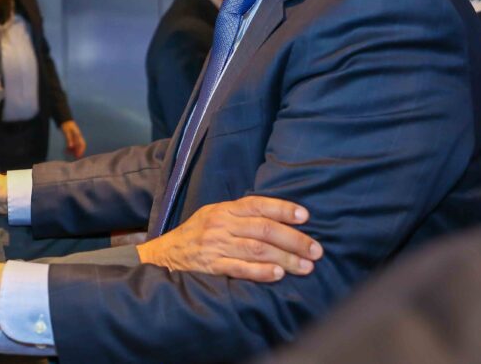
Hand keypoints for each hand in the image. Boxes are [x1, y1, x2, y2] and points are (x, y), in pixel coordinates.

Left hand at [60, 120, 85, 158]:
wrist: (65, 120)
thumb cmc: (66, 125)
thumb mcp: (67, 132)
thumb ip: (69, 139)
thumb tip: (71, 147)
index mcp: (78, 135)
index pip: (82, 144)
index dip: (81, 150)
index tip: (78, 156)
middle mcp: (78, 136)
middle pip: (80, 146)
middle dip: (78, 151)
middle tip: (75, 157)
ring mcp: (76, 137)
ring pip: (77, 145)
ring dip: (74, 150)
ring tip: (70, 154)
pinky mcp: (73, 137)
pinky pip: (73, 144)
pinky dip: (71, 148)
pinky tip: (67, 150)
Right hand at [137, 195, 321, 281]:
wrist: (164, 254)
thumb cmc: (197, 235)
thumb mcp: (214, 216)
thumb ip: (240, 215)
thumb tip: (278, 218)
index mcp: (224, 210)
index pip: (257, 205)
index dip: (283, 209)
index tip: (305, 216)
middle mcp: (221, 225)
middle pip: (263, 229)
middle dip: (294, 239)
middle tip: (316, 250)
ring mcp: (216, 246)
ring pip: (257, 249)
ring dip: (285, 259)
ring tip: (306, 266)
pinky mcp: (211, 266)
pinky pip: (239, 268)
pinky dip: (260, 272)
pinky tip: (278, 275)